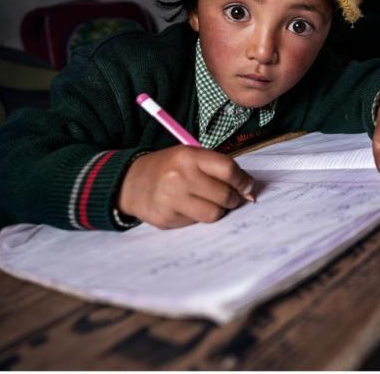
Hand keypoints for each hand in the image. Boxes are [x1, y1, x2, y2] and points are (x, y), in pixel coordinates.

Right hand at [118, 146, 254, 228]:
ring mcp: (171, 199)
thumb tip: (249, 191)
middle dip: (234, 199)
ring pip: (214, 213)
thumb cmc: (169, 168)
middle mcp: (180, 176)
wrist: (130, 182)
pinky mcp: (166, 218)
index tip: (248, 187)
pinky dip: (199, 217)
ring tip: (210, 203)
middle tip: (231, 198)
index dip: (243, 181)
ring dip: (218, 210)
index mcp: (189, 156)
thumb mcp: (190, 157)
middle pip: (224, 194)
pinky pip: (197, 223)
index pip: (228, 169)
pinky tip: (189, 208)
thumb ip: (218, 169)